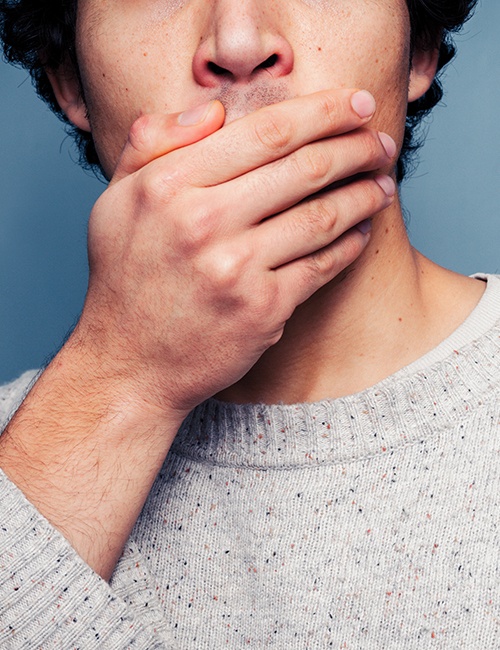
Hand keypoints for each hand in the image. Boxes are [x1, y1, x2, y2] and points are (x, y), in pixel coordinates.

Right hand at [79, 89, 395, 415]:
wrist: (129, 365)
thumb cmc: (125, 280)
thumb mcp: (116, 200)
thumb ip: (153, 142)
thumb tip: (215, 110)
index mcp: (169, 185)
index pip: (265, 132)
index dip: (324, 111)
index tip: (358, 103)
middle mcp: (203, 222)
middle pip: (304, 169)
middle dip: (356, 148)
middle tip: (384, 143)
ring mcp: (236, 269)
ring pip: (322, 217)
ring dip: (363, 194)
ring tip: (383, 183)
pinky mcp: (262, 311)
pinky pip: (321, 267)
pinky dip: (350, 245)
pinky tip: (362, 231)